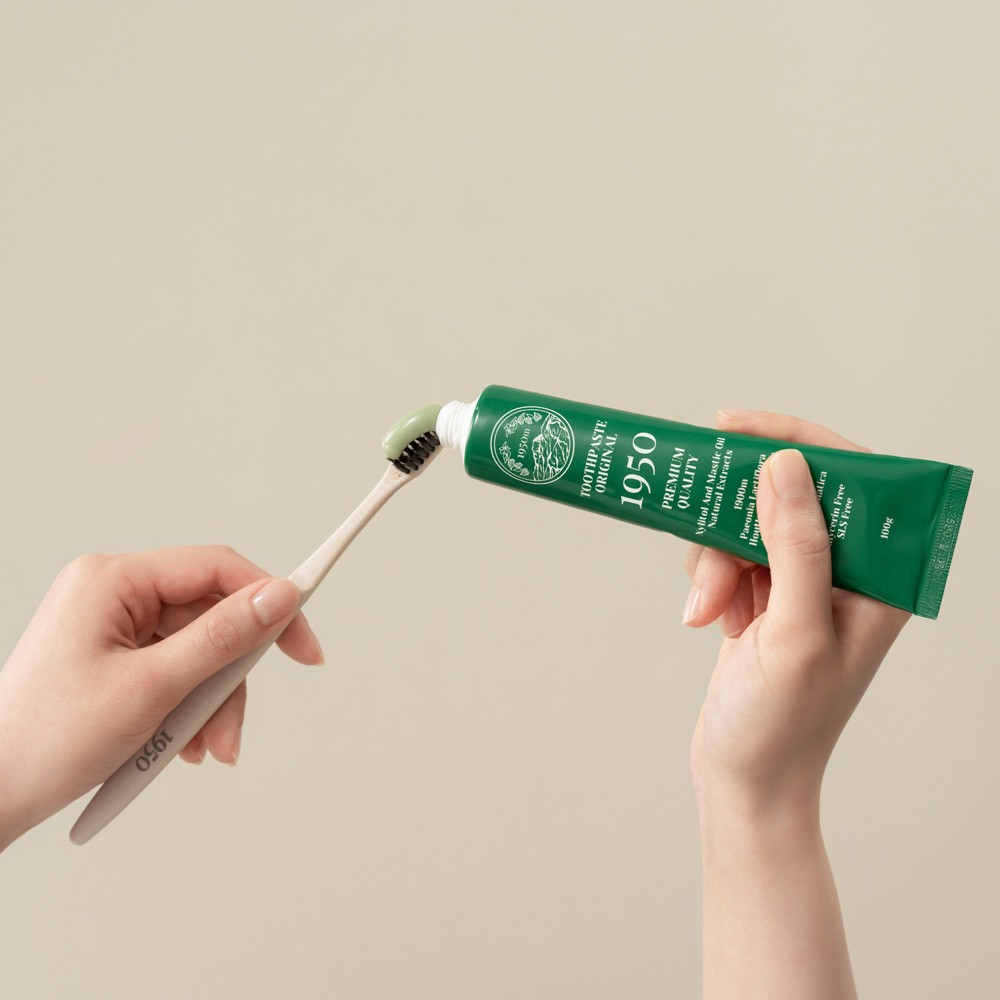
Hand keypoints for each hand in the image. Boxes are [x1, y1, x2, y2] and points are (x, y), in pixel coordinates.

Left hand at [0, 546, 322, 849]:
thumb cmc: (45, 740)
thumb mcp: (151, 688)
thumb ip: (222, 637)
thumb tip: (279, 597)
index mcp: (112, 580)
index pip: (216, 569)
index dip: (269, 601)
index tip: (303, 641)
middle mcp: (113, 594)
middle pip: (211, 617)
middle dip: (229, 677)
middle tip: (237, 724)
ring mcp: (114, 627)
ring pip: (199, 651)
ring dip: (211, 703)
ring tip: (205, 749)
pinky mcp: (117, 658)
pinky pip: (177, 671)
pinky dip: (190, 708)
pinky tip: (183, 744)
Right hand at [684, 411, 909, 810]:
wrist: (744, 780)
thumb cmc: (782, 725)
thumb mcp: (795, 632)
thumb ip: (797, 545)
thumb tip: (786, 463)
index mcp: (880, 579)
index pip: (851, 478)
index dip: (796, 440)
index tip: (734, 426)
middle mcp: (847, 575)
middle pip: (786, 496)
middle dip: (736, 518)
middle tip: (702, 533)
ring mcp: (802, 584)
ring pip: (746, 523)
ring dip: (715, 559)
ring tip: (709, 608)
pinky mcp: (764, 596)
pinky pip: (727, 552)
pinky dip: (710, 578)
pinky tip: (708, 618)